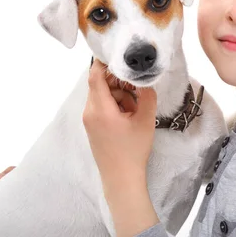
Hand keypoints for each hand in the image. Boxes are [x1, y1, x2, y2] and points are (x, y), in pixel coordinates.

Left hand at [83, 59, 157, 189]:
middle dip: (118, 83)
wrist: (121, 179)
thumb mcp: (146, 120)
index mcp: (100, 109)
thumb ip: (147, 96)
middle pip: (99, 85)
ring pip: (101, 95)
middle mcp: (89, 112)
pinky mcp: (92, 127)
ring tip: (134, 109)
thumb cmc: (133, 150)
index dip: (104, 63)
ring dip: (118, 95)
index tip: (118, 57)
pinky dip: (114, 105)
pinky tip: (128, 116)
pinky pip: (101, 106)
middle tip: (136, 90)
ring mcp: (89, 120)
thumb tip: (145, 81)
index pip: (95, 76)